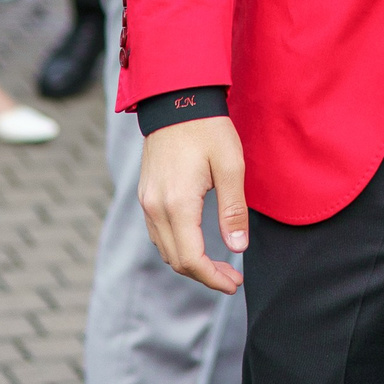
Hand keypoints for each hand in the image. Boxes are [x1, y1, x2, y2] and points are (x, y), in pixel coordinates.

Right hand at [137, 116, 248, 291]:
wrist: (176, 100)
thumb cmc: (208, 130)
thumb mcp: (230, 166)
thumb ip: (233, 210)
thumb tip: (238, 247)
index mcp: (176, 204)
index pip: (191, 259)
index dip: (213, 277)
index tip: (234, 283)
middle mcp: (154, 208)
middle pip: (175, 260)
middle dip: (204, 275)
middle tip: (232, 277)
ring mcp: (146, 202)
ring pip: (164, 249)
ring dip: (190, 263)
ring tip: (219, 264)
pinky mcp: (145, 195)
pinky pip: (158, 233)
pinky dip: (177, 246)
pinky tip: (198, 242)